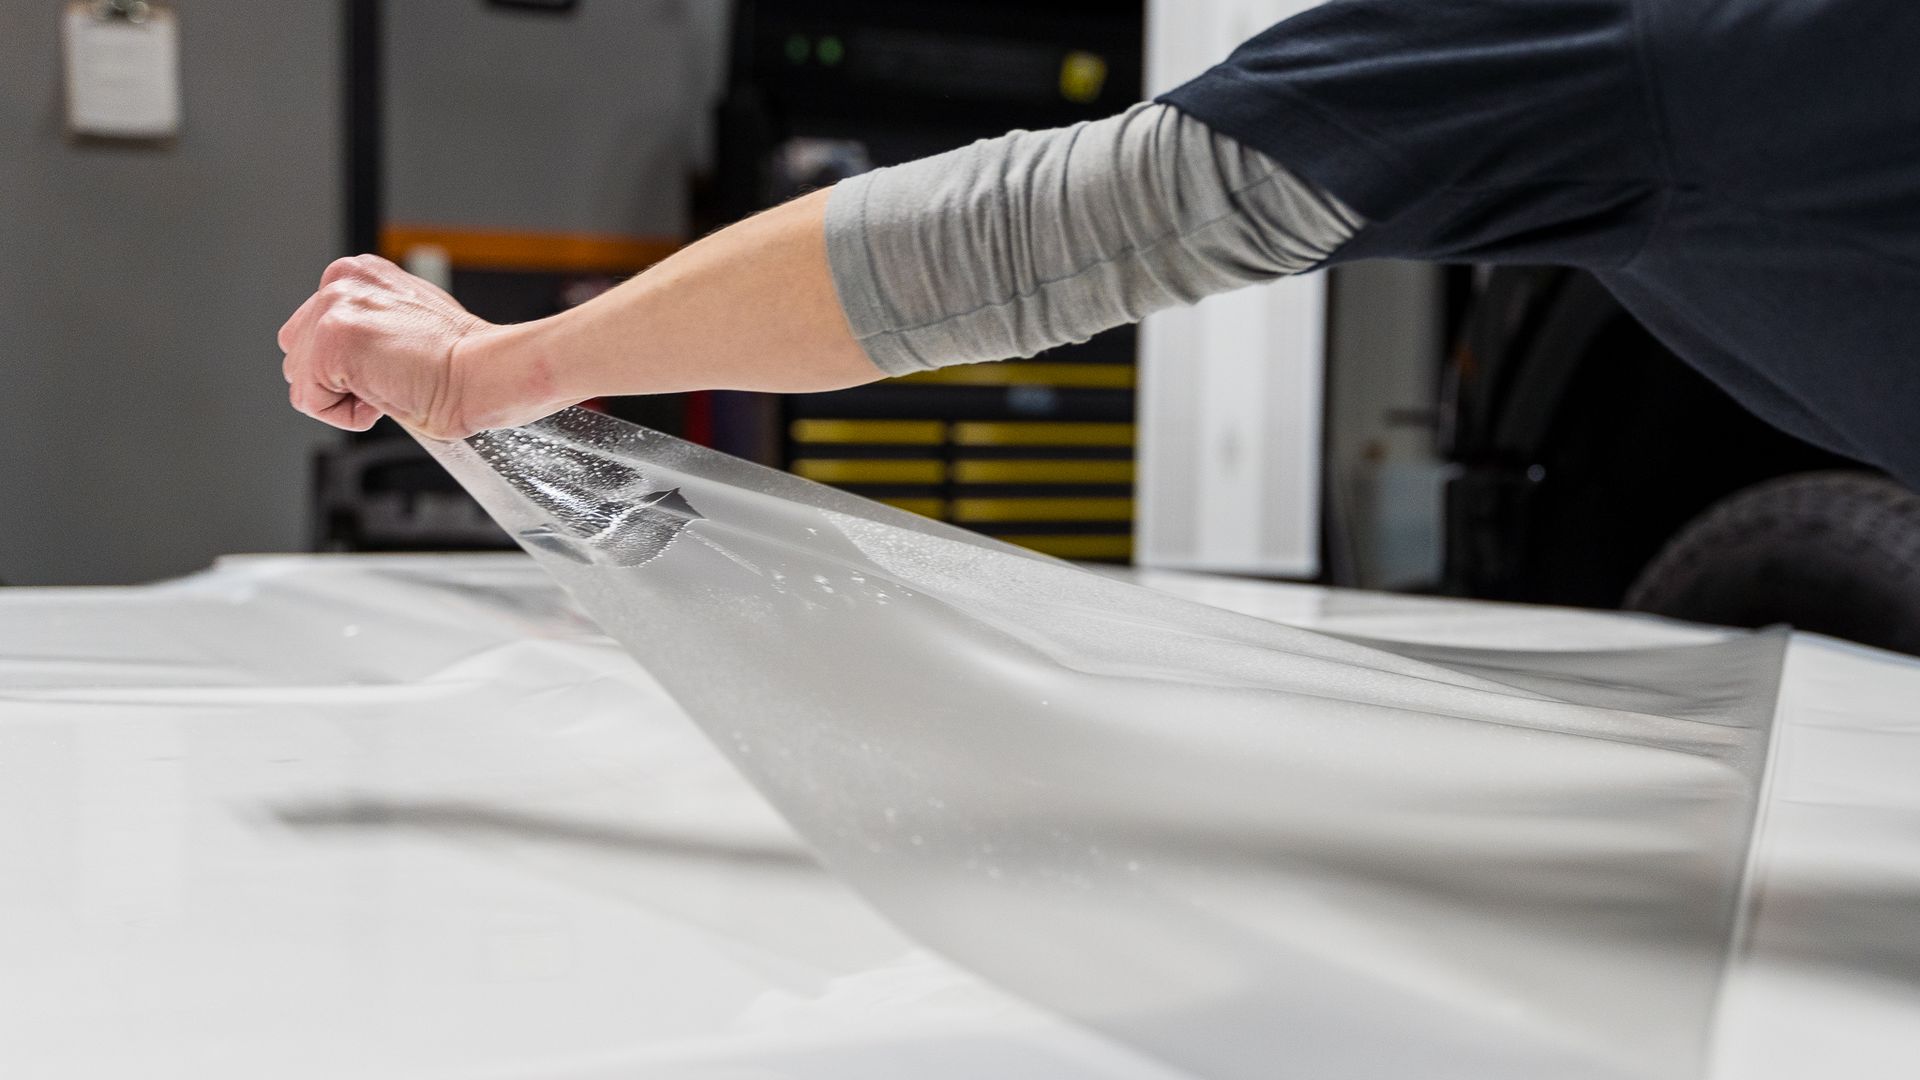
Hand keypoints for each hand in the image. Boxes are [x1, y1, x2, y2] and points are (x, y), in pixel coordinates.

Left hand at [278, 255, 557, 439]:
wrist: (486, 373)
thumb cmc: (465, 361)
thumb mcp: (408, 325)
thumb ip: (369, 326)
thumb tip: (352, 356)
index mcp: (358, 274)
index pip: (313, 334)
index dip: (350, 369)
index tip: (394, 366)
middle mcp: (342, 281)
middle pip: (297, 355)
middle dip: (337, 381)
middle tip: (393, 378)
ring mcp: (334, 308)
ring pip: (301, 380)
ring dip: (344, 398)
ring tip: (393, 384)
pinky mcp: (332, 342)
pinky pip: (311, 402)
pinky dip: (347, 415)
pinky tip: (386, 396)